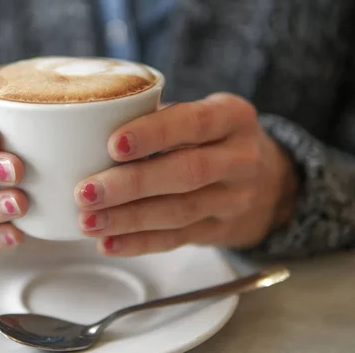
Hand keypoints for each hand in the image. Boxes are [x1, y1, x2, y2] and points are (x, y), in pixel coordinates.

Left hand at [75, 93, 298, 255]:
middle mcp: (240, 159)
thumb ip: (159, 118)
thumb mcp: (203, 115)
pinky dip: (140, 243)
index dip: (153, 134)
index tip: (113, 145)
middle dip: (131, 185)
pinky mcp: (220, 230)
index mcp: (232, 117)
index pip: (194, 122)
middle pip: (187, 173)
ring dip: (129, 219)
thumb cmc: (215, 139)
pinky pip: (178, 239)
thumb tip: (92, 128)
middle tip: (86, 192)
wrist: (270, 181)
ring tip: (89, 221)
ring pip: (180, 211)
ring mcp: (233, 199)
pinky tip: (109, 243)